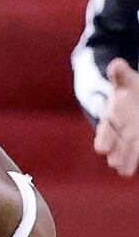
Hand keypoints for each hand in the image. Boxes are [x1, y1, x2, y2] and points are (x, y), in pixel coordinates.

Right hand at [97, 60, 138, 177]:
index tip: (101, 149)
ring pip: (128, 149)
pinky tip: (132, 169)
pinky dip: (136, 157)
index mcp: (113, 115)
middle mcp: (120, 129)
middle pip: (117, 143)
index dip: (104, 138)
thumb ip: (120, 74)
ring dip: (127, 159)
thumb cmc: (130, 89)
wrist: (134, 100)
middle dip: (117, 152)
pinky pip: (138, 149)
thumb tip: (116, 64)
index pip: (107, 128)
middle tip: (114, 164)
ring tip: (124, 172)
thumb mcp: (126, 81)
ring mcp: (131, 136)